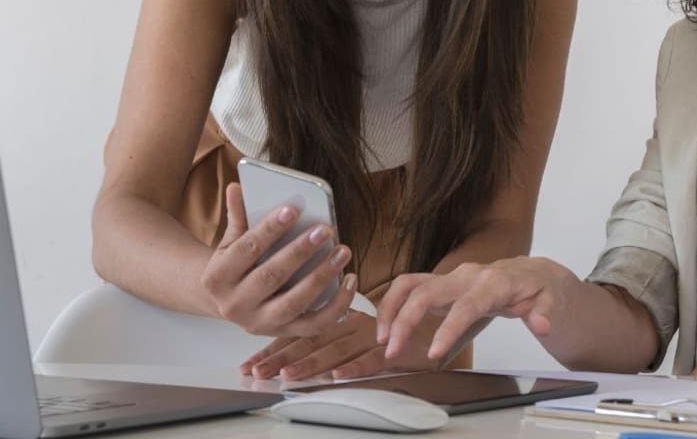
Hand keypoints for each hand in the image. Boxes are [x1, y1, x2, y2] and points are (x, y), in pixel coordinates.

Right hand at [200, 182, 355, 335]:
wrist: (226, 303)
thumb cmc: (235, 265)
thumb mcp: (230, 242)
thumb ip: (237, 216)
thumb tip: (237, 187)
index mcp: (217, 278)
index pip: (245, 250)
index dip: (269, 229)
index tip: (292, 209)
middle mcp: (235, 305)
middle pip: (271, 277)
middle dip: (300, 252)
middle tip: (325, 229)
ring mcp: (261, 323)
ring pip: (295, 303)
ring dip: (322, 276)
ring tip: (342, 251)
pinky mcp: (284, 333)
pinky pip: (314, 324)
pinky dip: (337, 305)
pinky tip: (351, 280)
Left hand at [240, 311, 443, 380]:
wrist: (446, 320)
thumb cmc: (402, 331)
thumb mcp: (364, 332)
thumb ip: (338, 339)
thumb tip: (300, 355)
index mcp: (344, 320)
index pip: (303, 333)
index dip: (275, 348)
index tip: (251, 364)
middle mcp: (355, 325)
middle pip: (312, 341)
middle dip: (281, 358)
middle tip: (258, 373)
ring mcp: (374, 337)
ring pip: (336, 351)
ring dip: (311, 364)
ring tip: (288, 376)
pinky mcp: (395, 350)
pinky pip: (372, 360)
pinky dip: (355, 368)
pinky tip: (337, 376)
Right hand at [377, 257, 571, 361]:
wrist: (533, 274)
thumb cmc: (539, 288)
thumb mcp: (551, 300)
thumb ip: (546, 313)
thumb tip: (541, 324)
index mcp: (493, 282)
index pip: (466, 305)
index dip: (449, 328)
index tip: (434, 352)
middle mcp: (466, 276)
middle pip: (426, 291)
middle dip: (405, 319)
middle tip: (392, 350)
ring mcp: (451, 278)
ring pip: (410, 284)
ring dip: (391, 309)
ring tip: (383, 339)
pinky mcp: (441, 283)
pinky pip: (409, 288)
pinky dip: (393, 305)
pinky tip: (387, 328)